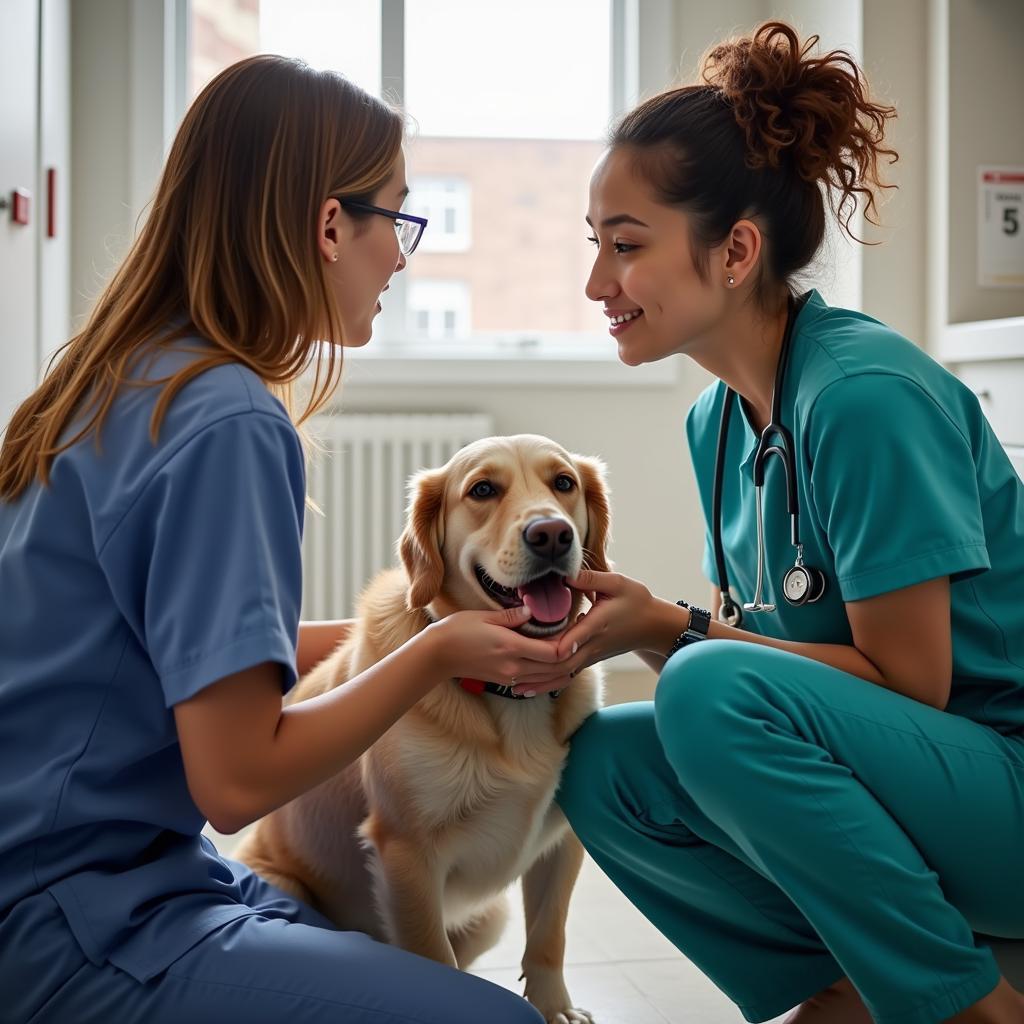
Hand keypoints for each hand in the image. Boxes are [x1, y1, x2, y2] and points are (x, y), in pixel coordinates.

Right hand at [424, 605, 565, 687]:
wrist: (437, 656)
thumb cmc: (458, 631)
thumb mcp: (485, 616)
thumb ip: (512, 615)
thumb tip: (532, 610)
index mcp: (511, 647)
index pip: (554, 653)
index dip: (568, 643)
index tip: (572, 628)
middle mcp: (514, 667)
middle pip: (555, 669)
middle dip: (569, 655)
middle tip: (576, 637)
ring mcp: (509, 677)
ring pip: (546, 678)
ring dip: (559, 666)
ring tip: (566, 648)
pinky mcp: (504, 681)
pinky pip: (533, 681)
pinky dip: (545, 673)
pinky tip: (547, 659)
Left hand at [511, 569, 658, 695]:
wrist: (653, 625)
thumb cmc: (636, 600)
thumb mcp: (617, 583)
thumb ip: (590, 578)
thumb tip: (564, 574)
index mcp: (598, 624)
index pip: (575, 639)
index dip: (556, 645)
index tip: (535, 648)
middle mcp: (592, 645)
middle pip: (562, 663)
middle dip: (536, 669)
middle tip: (508, 670)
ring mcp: (591, 656)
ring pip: (563, 674)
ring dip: (539, 681)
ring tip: (512, 686)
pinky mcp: (589, 660)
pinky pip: (567, 676)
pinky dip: (548, 683)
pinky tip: (530, 688)